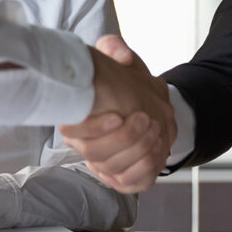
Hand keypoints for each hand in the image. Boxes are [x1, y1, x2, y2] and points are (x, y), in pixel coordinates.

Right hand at [58, 35, 174, 193]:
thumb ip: (114, 50)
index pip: (72, 134)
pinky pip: (134, 181)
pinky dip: (147, 164)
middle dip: (124, 138)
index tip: (117, 115)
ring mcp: (106, 167)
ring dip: (139, 149)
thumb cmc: (129, 86)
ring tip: (156, 128)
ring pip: (115, 169)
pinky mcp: (126, 179)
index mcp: (78, 123)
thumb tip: (121, 54)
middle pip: (95, 155)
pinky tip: (158, 145)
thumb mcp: (121, 62)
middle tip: (145, 118)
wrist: (151, 106)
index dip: (93, 128)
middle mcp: (88, 148)